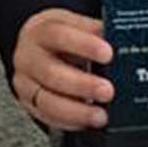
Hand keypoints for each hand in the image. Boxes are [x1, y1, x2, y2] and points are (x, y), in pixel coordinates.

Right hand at [9, 8, 113, 130]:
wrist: (34, 47)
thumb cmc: (58, 37)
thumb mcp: (74, 25)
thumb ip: (95, 32)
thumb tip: (122, 42)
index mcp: (41, 31)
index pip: (60, 35)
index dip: (84, 45)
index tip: (107, 54)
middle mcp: (28, 57)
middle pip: (51, 73)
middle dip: (82, 85)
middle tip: (107, 91)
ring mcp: (25, 82)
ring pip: (46, 100)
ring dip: (76, 111)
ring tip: (100, 115)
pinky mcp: (28, 103)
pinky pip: (46, 117)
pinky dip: (69, 122)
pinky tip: (86, 122)